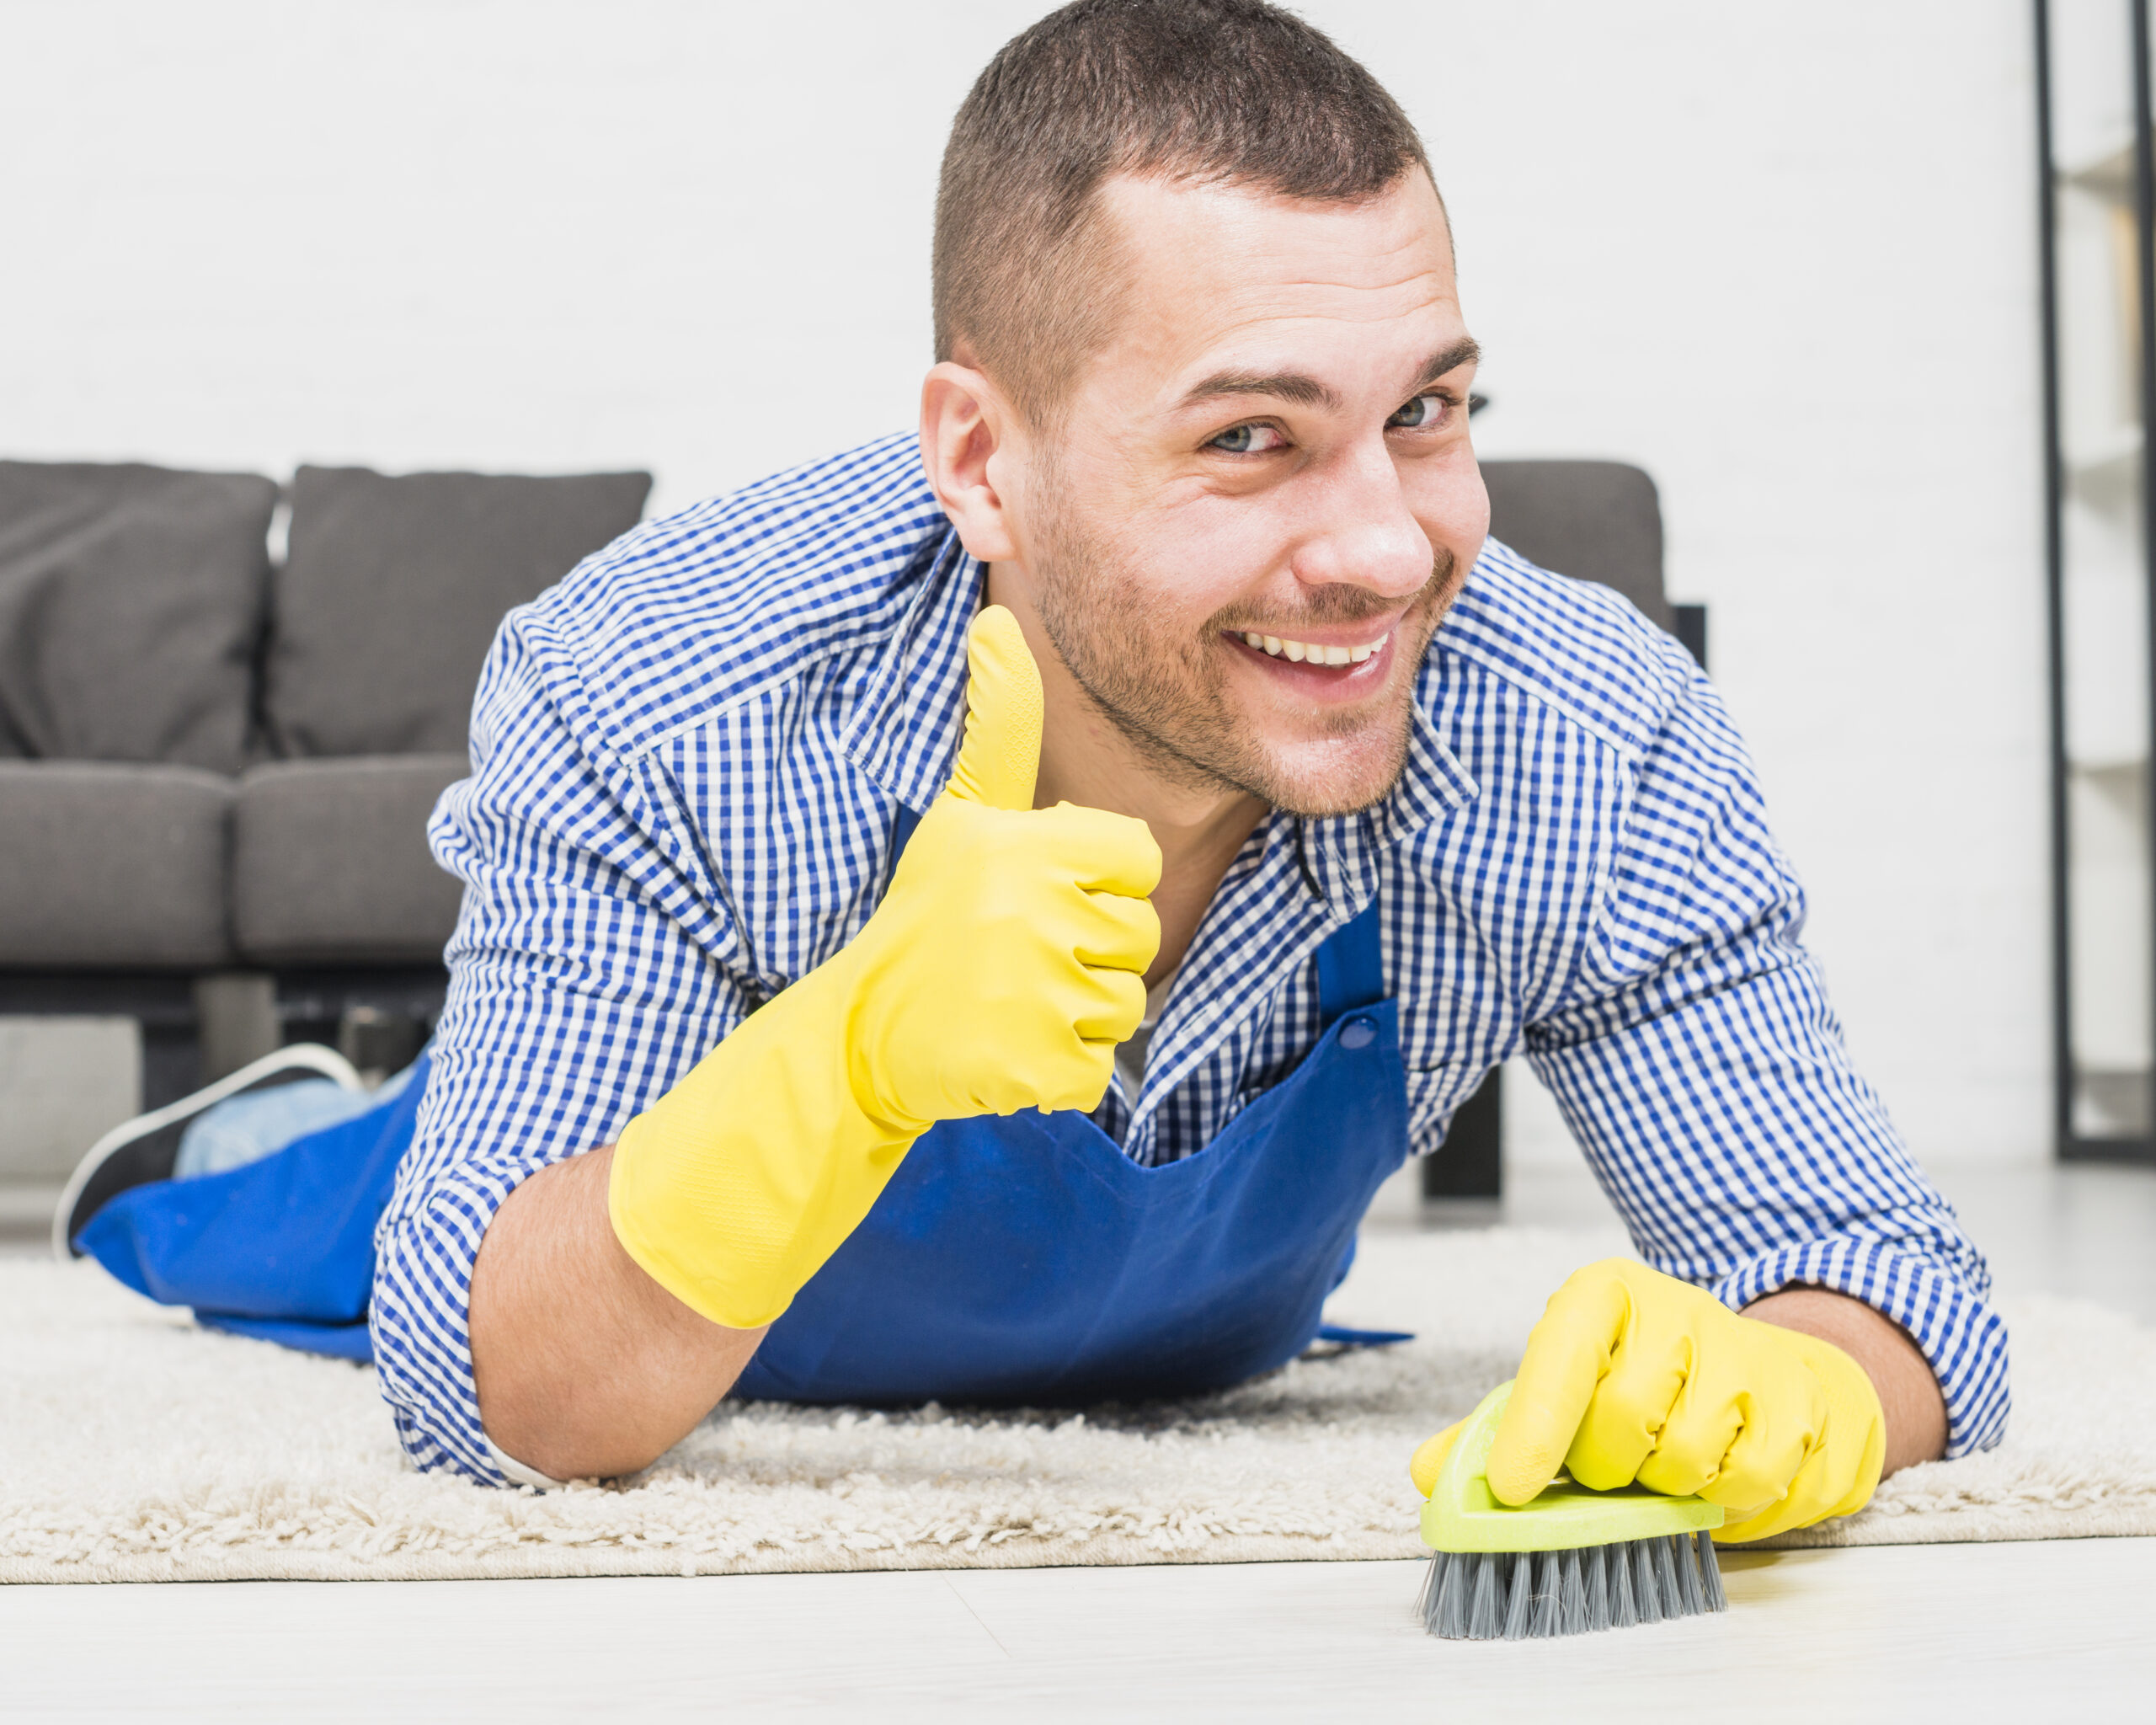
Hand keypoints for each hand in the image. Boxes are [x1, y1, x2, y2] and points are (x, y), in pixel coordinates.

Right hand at [608, 606, 1160, 1328]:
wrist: (859, 1033)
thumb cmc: (928, 915)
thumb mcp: (962, 814)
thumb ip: (999, 724)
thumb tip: (997, 622)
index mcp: (1023, 847)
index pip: (1137, 856)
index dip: (1100, 880)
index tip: (1044, 895)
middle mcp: (1032, 914)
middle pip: (1137, 934)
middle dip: (1089, 953)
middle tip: (1019, 957)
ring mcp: (1035, 995)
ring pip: (1124, 1004)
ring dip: (1077, 1014)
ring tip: (1013, 1001)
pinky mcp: (1035, 1068)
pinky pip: (1097, 1070)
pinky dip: (1060, 1072)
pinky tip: (1008, 1048)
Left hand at [1412, 1258, 1884, 1542]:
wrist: (1775, 1372)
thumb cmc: (1652, 1382)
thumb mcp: (1569, 1387)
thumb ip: (1499, 1431)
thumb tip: (1430, 1474)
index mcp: (1607, 1297)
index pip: (1561, 1353)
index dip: (1533, 1426)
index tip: (1512, 1490)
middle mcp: (1681, 1310)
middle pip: (1626, 1419)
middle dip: (1612, 1469)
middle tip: (1618, 1468)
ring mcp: (1753, 1354)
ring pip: (1695, 1457)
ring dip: (1675, 1491)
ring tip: (1674, 1468)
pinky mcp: (1811, 1406)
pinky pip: (1762, 1485)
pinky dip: (1736, 1507)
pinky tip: (1728, 1481)